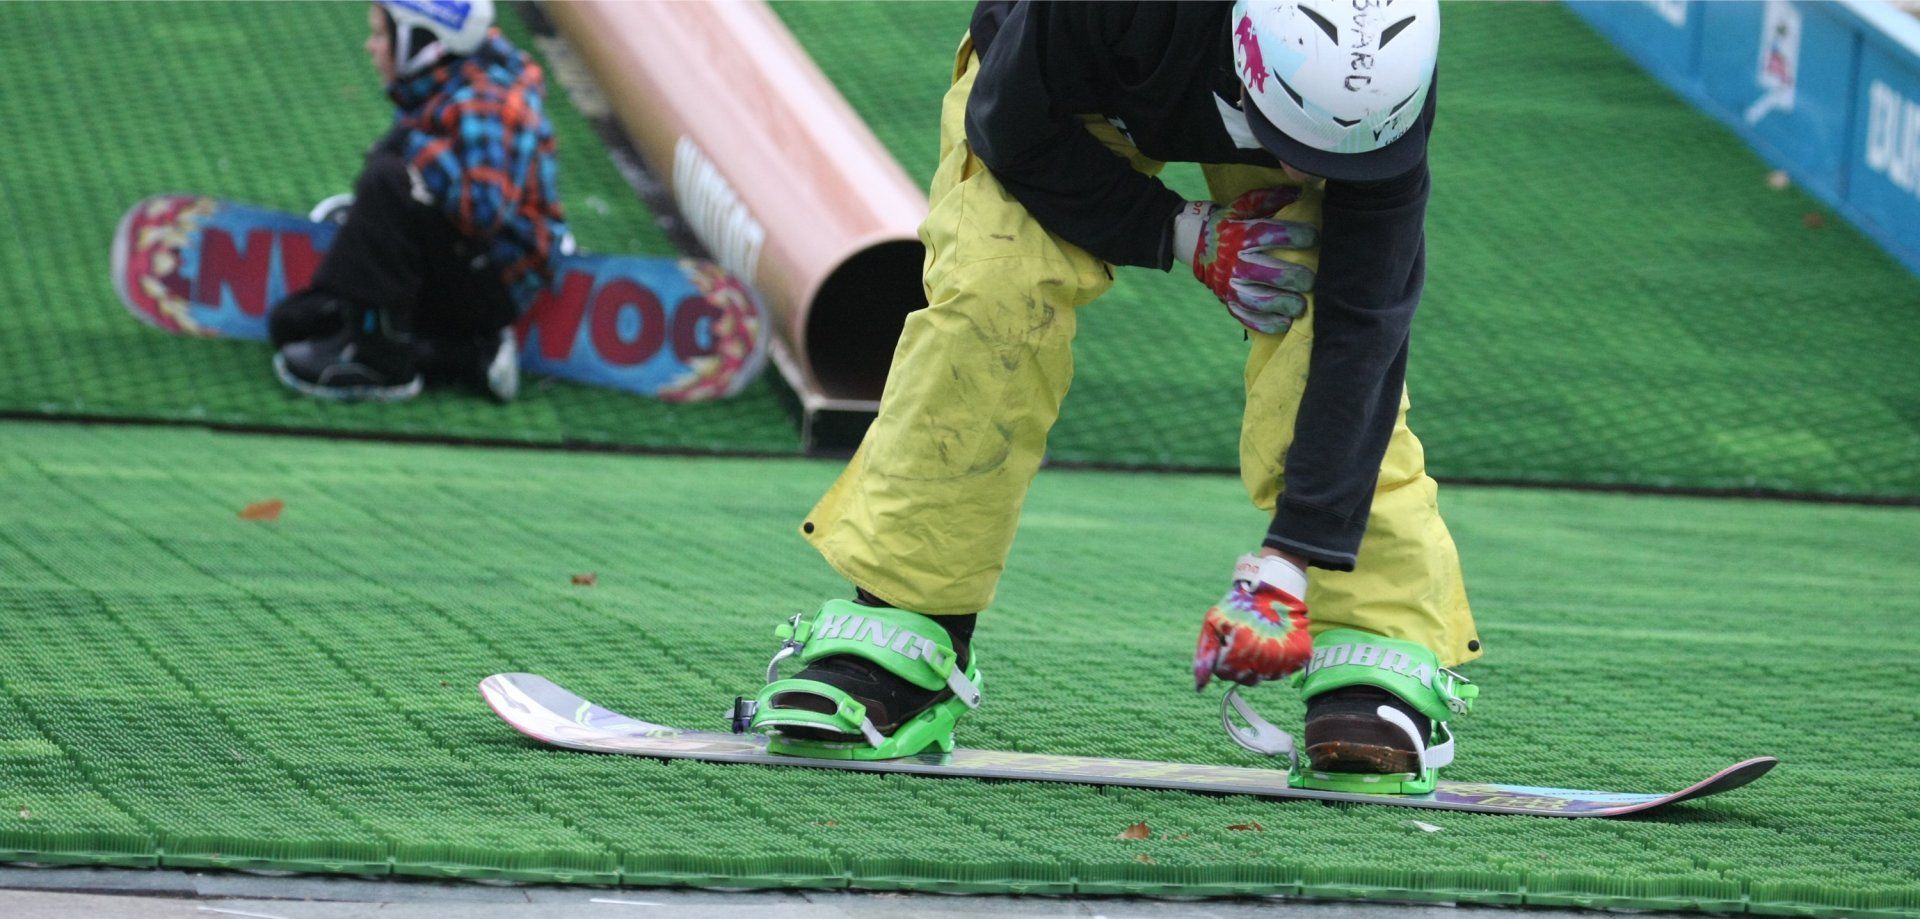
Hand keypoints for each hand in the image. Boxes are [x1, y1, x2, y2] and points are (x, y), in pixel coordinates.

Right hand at [1174, 188, 1316, 334]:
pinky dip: (1266, 323)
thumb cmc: (1227, 224)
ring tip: (1300, 306)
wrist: (1195, 245)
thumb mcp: (1243, 206)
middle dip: (1293, 277)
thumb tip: (1300, 190)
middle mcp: (1235, 262)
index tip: (1313, 238)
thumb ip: (1269, 199)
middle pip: (1267, 272)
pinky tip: (1284, 323)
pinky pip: (1247, 317)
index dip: (1294, 236)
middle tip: (1309, 280)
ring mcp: (1230, 285)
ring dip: (1282, 304)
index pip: (1268, 234)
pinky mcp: (1228, 301)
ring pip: (1258, 300)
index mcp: (1239, 235)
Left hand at [1194, 552, 1311, 689]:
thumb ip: (1205, 653)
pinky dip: (1273, 662)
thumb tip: (1199, 686)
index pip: (1223, 673)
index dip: (1221, 660)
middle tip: (1241, 642)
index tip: (1226, 644)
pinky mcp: (1298, 659)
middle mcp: (1263, 661)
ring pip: (1262, 676)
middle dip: (1237, 663)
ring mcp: (1283, 662)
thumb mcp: (1213, 621)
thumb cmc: (1240, 605)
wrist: (1274, 589)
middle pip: (1243, 678)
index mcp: (1240, 651)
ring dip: (1255, 663)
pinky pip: (1280, 671)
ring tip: (1256, 640)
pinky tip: (1269, 643)